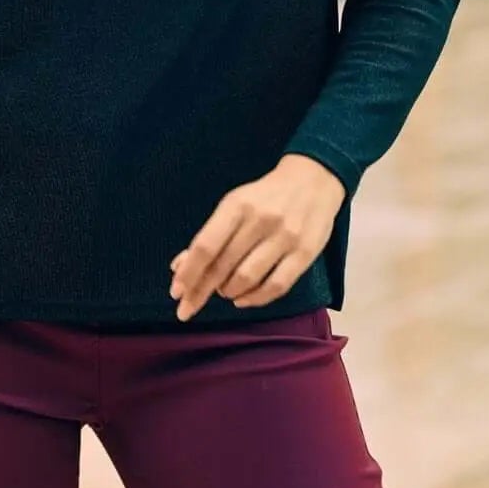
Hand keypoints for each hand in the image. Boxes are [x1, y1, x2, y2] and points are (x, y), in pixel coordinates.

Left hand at [168, 155, 345, 320]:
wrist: (313, 180)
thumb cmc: (265, 197)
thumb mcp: (234, 205)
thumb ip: (210, 235)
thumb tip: (180, 266)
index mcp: (237, 205)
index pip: (206, 246)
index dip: (188, 273)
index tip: (175, 293)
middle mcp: (260, 220)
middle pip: (223, 266)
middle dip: (201, 291)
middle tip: (189, 307)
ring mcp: (285, 237)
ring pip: (247, 279)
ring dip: (228, 292)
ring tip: (223, 292)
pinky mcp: (305, 253)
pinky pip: (276, 286)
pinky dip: (255, 299)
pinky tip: (242, 299)